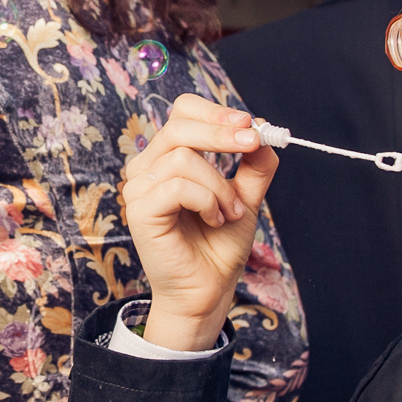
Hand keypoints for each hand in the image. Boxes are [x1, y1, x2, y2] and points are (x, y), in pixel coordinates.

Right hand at [119, 93, 275, 349]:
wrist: (208, 289)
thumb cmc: (218, 245)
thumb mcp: (245, 195)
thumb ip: (254, 163)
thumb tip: (262, 129)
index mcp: (167, 157)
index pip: (181, 113)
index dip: (215, 112)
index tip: (249, 125)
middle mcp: (146, 168)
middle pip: (179, 126)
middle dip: (221, 133)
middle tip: (253, 143)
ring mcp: (139, 189)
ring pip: (183, 157)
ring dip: (219, 185)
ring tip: (230, 212)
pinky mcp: (140, 211)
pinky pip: (178, 187)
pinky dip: (207, 200)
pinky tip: (215, 220)